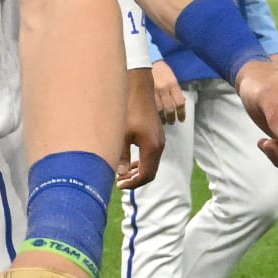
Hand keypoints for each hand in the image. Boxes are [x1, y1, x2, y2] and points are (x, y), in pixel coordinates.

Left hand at [119, 68, 163, 188]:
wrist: (139, 91)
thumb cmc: (129, 111)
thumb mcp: (122, 134)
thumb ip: (121, 155)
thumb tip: (120, 173)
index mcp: (152, 148)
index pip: (147, 174)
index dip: (134, 183)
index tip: (119, 185)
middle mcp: (159, 146)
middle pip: (150, 171)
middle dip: (135, 179)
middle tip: (119, 182)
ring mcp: (158, 141)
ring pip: (150, 163)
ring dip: (137, 171)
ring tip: (121, 175)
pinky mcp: (155, 136)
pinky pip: (150, 155)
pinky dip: (140, 162)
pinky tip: (128, 163)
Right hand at [151, 60, 185, 124]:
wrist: (145, 61)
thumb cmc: (160, 69)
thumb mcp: (172, 78)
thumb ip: (176, 90)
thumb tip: (181, 102)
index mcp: (173, 84)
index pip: (179, 102)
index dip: (181, 113)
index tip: (181, 119)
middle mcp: (164, 89)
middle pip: (170, 108)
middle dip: (172, 117)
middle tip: (172, 122)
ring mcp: (153, 91)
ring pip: (159, 109)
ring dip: (162, 117)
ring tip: (163, 122)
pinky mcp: (144, 92)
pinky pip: (149, 105)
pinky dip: (152, 112)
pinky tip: (153, 116)